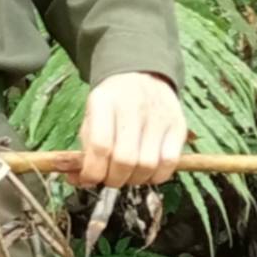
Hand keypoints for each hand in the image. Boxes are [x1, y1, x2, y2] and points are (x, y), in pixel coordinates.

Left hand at [78, 71, 186, 188]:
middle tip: (109, 179)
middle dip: (113, 179)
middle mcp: (134, 106)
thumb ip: (84, 150)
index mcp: (105, 101)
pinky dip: (156, 176)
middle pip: (125, 159)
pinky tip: (146, 172)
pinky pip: (169, 163)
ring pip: (147, 165)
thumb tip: (78, 180)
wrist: (141, 76)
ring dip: (134, 180)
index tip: (88, 179)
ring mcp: (159, 116)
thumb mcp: (91, 117)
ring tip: (127, 175)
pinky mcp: (178, 126)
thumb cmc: (112, 104)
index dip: (93, 171)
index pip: (100, 145)